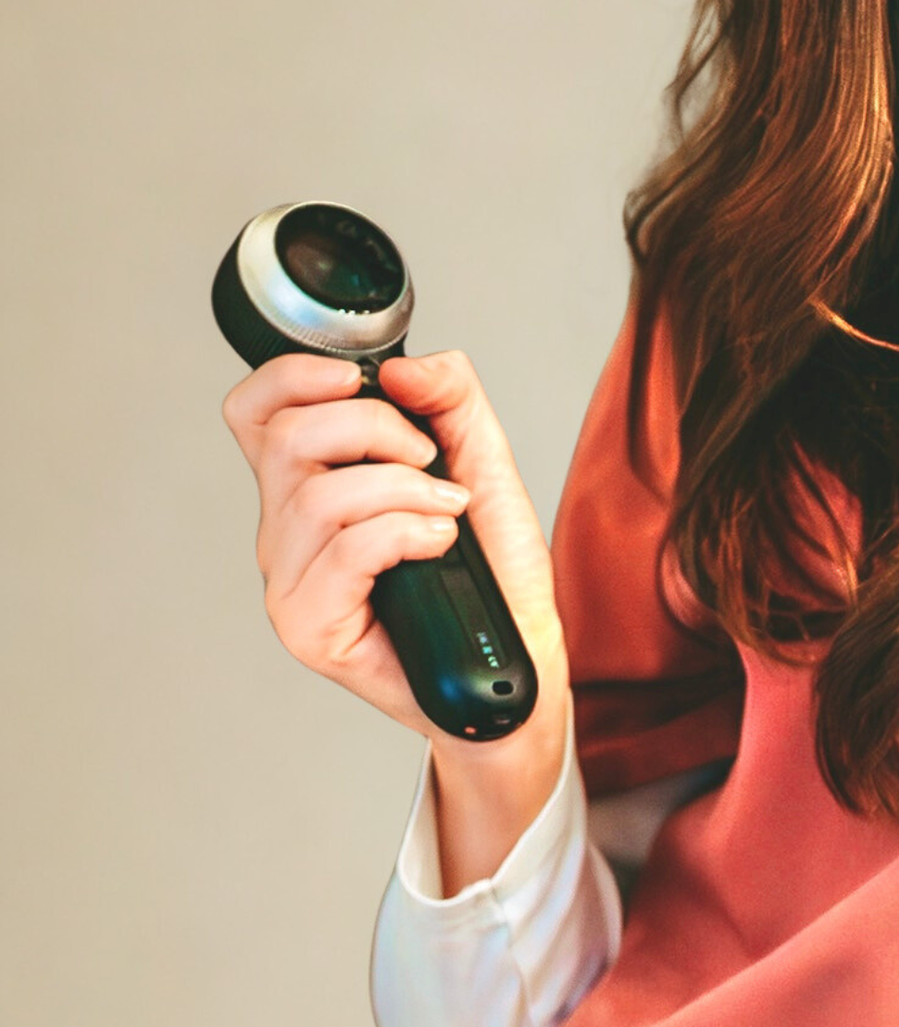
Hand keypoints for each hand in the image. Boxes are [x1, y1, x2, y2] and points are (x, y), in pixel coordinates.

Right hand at [222, 349, 571, 862]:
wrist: (516, 657)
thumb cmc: (493, 574)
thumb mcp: (484, 465)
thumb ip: (451, 400)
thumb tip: (404, 368)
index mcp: (310, 484)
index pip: (254, 411)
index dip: (293, 376)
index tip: (359, 377)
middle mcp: (287, 530)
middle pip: (287, 438)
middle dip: (376, 429)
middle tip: (430, 463)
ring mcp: (292, 580)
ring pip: (318, 496)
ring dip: (403, 489)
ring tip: (448, 513)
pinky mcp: (309, 625)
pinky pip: (344, 550)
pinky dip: (405, 532)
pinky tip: (438, 544)